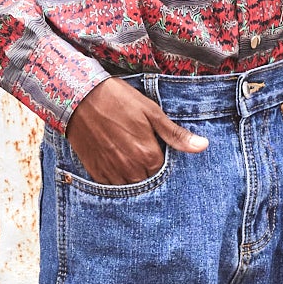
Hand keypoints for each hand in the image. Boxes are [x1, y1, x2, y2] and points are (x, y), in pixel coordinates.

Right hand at [66, 81, 207, 183]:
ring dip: (132, 174)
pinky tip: (114, 158)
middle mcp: (131, 170)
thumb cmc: (118, 101)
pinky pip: (112, 186)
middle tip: (139, 147)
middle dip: (148, 168)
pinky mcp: (96, 173)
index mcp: (148, 155)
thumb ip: (176, 135)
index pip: (164, 170)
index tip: (154, 144)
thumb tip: (202, 146)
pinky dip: (116, 177)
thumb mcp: (151, 112)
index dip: (160, 157)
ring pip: (131, 185)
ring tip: (126, 153)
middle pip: (148, 180)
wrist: (80, 97)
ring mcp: (112, 173)